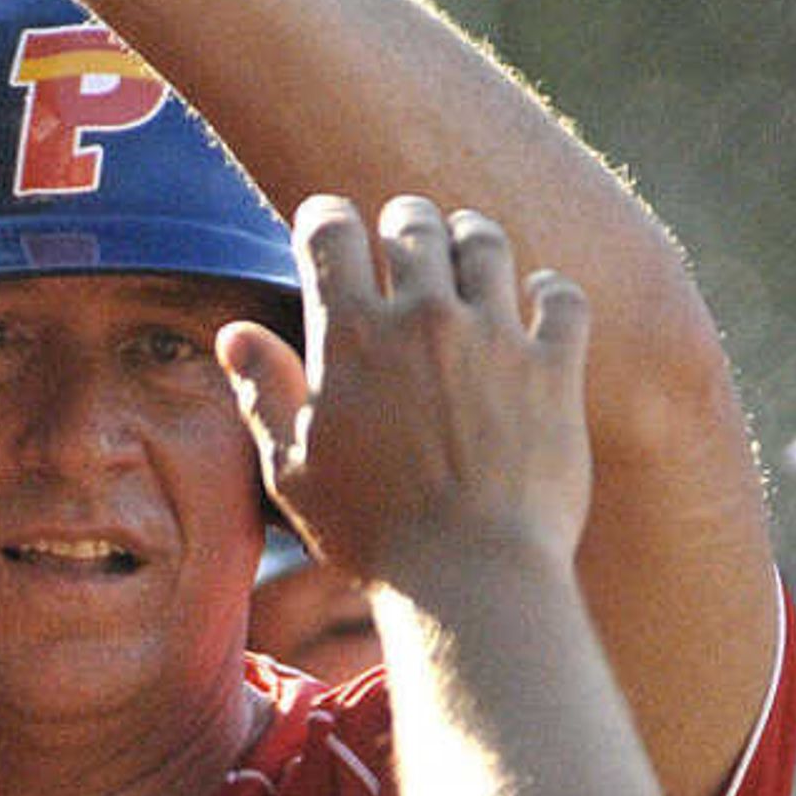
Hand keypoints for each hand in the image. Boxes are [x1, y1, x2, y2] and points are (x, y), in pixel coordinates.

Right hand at [223, 195, 592, 595]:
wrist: (469, 576)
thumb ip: (264, 394)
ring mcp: (494, 337)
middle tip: (403, 239)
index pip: (331, 232)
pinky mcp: (554, 368)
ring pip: (486, 243)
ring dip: (471, 238)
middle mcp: (424, 318)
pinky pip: (561, 296)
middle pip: (413, 223)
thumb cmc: (370, 534)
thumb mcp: (292, 471)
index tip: (325, 227)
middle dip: (402, 222)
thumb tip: (234, 334)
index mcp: (350, 337)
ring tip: (468, 251)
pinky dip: (550, 289)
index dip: (324, 218)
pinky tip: (539, 298)